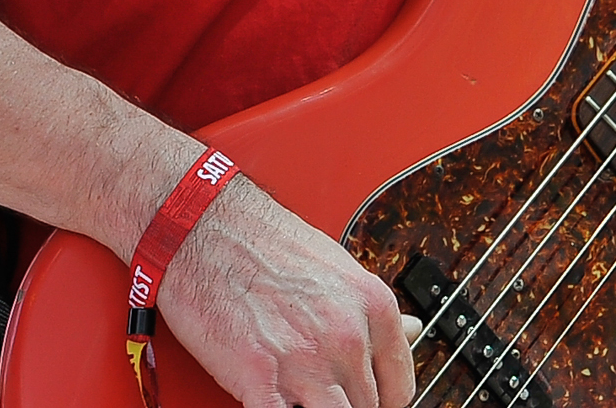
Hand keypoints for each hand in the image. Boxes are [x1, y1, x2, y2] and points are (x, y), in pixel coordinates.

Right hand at [158, 177, 415, 407]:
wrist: (202, 225)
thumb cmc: (261, 239)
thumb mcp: (336, 264)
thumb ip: (373, 310)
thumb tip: (413, 329)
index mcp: (372, 306)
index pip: (400, 388)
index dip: (381, 401)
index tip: (366, 399)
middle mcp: (347, 336)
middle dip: (347, 406)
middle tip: (322, 396)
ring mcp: (307, 362)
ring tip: (300, 400)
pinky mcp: (260, 379)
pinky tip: (279, 404)